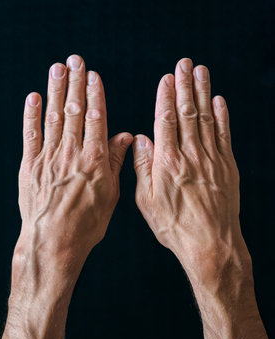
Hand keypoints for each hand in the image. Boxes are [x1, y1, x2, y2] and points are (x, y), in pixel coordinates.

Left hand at [14, 55, 132, 285]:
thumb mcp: (111, 195)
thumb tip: (126, 137)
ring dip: (55, 90)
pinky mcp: (29, 166)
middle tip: (75, 60)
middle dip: (74, 83)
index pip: (95, 118)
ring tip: (57, 69)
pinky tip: (34, 97)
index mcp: (95, 159)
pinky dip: (32, 115)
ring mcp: (48, 157)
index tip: (93, 75)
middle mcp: (71, 153)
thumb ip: (117, 163)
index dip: (93, 94)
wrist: (54, 241)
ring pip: (53, 117)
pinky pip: (30, 134)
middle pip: (73, 110)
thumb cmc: (86, 223)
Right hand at [132, 58, 247, 284]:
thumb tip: (142, 140)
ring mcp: (212, 159)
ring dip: (204, 93)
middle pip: (188, 113)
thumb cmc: (175, 226)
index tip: (167, 78)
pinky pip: (224, 135)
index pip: (167, 120)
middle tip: (185, 64)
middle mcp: (190, 155)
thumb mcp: (147, 202)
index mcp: (168, 163)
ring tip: (201, 72)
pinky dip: (222, 116)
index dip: (167, 97)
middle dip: (185, 86)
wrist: (211, 243)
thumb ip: (144, 168)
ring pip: (207, 118)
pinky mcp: (227, 167)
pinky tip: (219, 101)